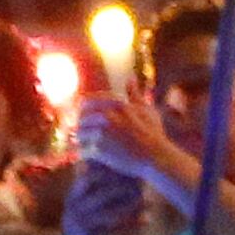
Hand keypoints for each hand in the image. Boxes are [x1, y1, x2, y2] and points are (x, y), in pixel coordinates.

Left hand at [72, 89, 189, 194]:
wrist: (156, 157)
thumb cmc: (153, 133)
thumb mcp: (146, 109)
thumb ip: (134, 94)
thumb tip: (130, 78)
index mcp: (114, 104)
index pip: (86, 102)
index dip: (81, 109)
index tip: (81, 114)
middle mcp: (106, 116)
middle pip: (80, 118)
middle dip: (80, 124)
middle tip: (81, 130)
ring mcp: (101, 134)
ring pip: (79, 134)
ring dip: (81, 139)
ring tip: (85, 143)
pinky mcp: (100, 151)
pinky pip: (83, 151)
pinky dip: (85, 153)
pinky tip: (90, 155)